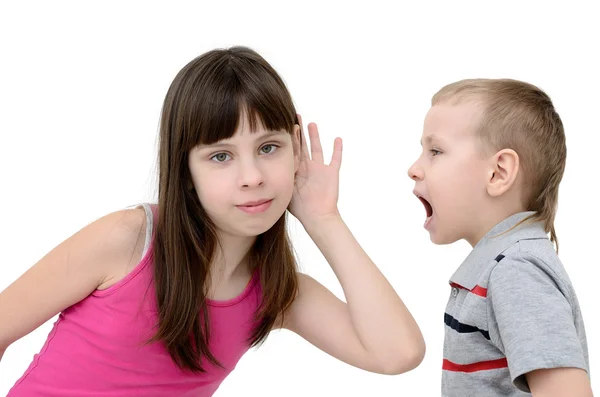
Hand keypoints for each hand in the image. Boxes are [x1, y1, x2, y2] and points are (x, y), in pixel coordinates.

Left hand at [288, 114, 342, 228]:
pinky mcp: (331, 173)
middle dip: (299, 132)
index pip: (291, 150)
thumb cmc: (300, 209)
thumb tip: (259, 172)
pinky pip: (335, 159)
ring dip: (314, 136)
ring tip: (311, 124)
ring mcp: (320, 170)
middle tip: (296, 117)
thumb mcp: (285, 190)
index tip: (284, 125)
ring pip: (317, 148)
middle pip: (302, 145)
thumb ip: (277, 178)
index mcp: (296, 171)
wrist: (316, 218)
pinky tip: (338, 138)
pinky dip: (337, 149)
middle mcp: (307, 167)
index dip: (288, 138)